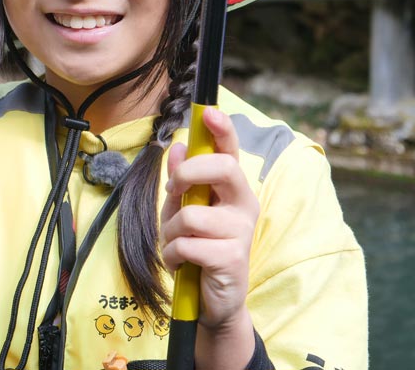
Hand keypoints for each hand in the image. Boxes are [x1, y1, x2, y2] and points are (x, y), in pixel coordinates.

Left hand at [159, 107, 258, 353]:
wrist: (211, 301)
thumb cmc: (198, 249)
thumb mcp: (183, 210)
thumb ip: (181, 181)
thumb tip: (179, 147)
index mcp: (231, 189)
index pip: (230, 152)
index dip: (222, 130)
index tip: (210, 113)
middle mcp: (242, 204)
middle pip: (222, 168)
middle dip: (188, 174)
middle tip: (173, 192)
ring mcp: (240, 231)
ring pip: (191, 214)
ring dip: (171, 232)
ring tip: (177, 245)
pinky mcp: (231, 257)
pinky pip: (186, 244)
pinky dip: (173, 255)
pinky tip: (182, 264)